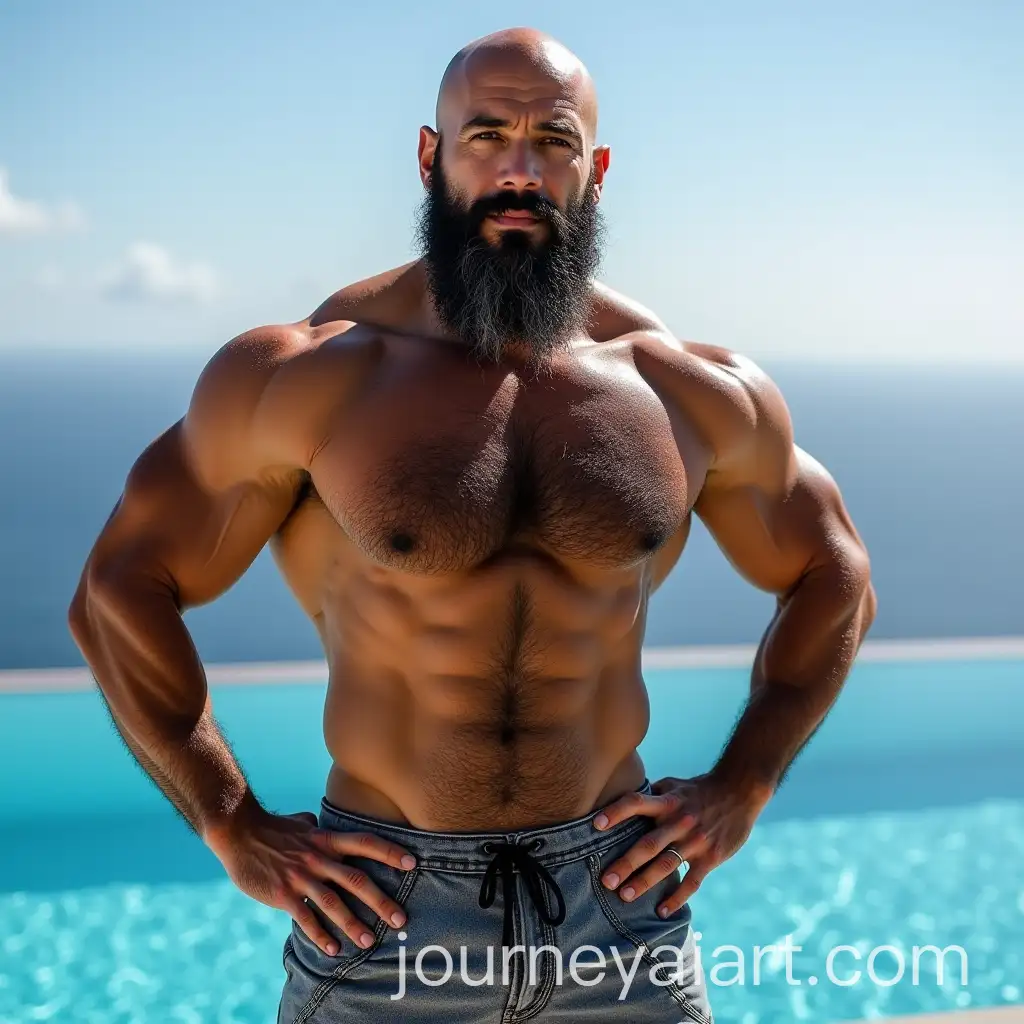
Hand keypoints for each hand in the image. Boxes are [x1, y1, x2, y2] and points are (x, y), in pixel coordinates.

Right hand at [207, 805, 416, 955]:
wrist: (238, 831)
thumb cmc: (272, 828)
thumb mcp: (301, 823)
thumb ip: (315, 826)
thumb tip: (318, 823)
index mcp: (326, 840)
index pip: (365, 843)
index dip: (390, 852)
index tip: (413, 862)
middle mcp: (318, 858)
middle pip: (357, 879)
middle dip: (381, 901)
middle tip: (401, 919)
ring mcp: (301, 876)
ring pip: (333, 903)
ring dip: (353, 924)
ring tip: (370, 942)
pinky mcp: (283, 894)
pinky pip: (305, 918)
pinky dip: (321, 935)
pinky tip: (334, 949)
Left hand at [592, 773, 771, 916]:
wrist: (739, 791)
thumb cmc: (698, 789)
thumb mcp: (673, 784)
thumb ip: (650, 795)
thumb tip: (620, 802)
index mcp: (667, 801)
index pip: (636, 803)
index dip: (616, 812)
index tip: (595, 825)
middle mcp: (679, 821)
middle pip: (648, 844)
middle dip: (626, 863)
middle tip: (606, 881)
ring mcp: (696, 841)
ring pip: (667, 865)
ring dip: (644, 882)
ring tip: (625, 897)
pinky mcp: (711, 857)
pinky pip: (692, 882)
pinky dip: (677, 898)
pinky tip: (661, 912)